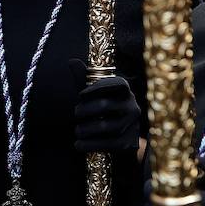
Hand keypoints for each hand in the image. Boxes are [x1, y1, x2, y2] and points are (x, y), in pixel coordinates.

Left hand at [69, 60, 142, 176]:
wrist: (121, 138)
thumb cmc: (103, 110)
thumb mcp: (94, 94)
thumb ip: (83, 79)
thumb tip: (71, 61)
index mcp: (125, 91)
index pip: (116, 84)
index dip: (98, 88)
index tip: (80, 95)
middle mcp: (133, 106)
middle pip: (105, 106)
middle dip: (85, 110)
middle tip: (76, 113)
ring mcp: (132, 125)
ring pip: (105, 127)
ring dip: (86, 129)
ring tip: (77, 130)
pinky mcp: (128, 143)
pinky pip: (107, 144)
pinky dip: (89, 144)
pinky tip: (79, 144)